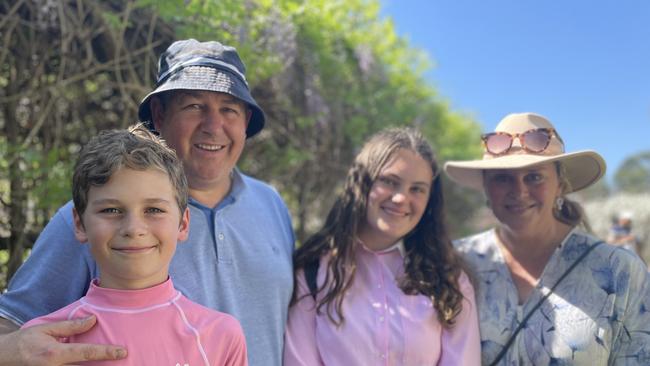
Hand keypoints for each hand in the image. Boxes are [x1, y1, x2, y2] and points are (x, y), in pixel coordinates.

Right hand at [0, 316, 126, 365]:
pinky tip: (95, 364)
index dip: (107, 353)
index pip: (87, 353)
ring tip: (114, 364)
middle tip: (122, 360)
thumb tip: (93, 320)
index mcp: (56, 354)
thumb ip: (70, 327)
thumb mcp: (45, 330)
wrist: (5, 358)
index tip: (122, 352)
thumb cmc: (25, 342)